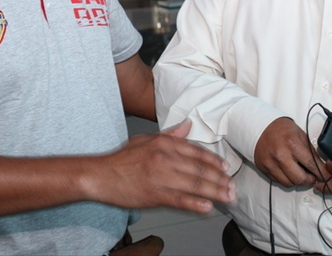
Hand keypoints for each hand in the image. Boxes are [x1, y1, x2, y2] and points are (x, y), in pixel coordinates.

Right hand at [94, 120, 234, 212]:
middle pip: (199, 169)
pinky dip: (196, 204)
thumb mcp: (146, 140)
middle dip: (219, 179)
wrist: (99, 175)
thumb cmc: (122, 159)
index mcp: (164, 144)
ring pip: (194, 185)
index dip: (213, 161)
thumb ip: (170, 135)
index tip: (225, 168)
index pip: (196, 152)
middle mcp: (164, 158)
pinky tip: (207, 207)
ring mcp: (160, 177)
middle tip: (232, 186)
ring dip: (214, 192)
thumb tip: (188, 125)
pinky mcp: (154, 194)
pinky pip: (180, 200)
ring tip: (227, 197)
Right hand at [254, 117, 327, 186]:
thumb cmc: (281, 129)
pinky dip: (286, 179)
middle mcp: (280, 155)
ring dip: (297, 181)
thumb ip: (311, 152)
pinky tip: (289, 171)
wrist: (260, 126)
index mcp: (292, 144)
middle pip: (300, 179)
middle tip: (313, 176)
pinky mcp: (264, 169)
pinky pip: (279, 182)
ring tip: (300, 173)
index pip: (311, 165)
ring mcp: (271, 164)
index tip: (327, 177)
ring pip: (289, 183)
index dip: (322, 173)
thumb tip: (321, 166)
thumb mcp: (301, 135)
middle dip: (310, 180)